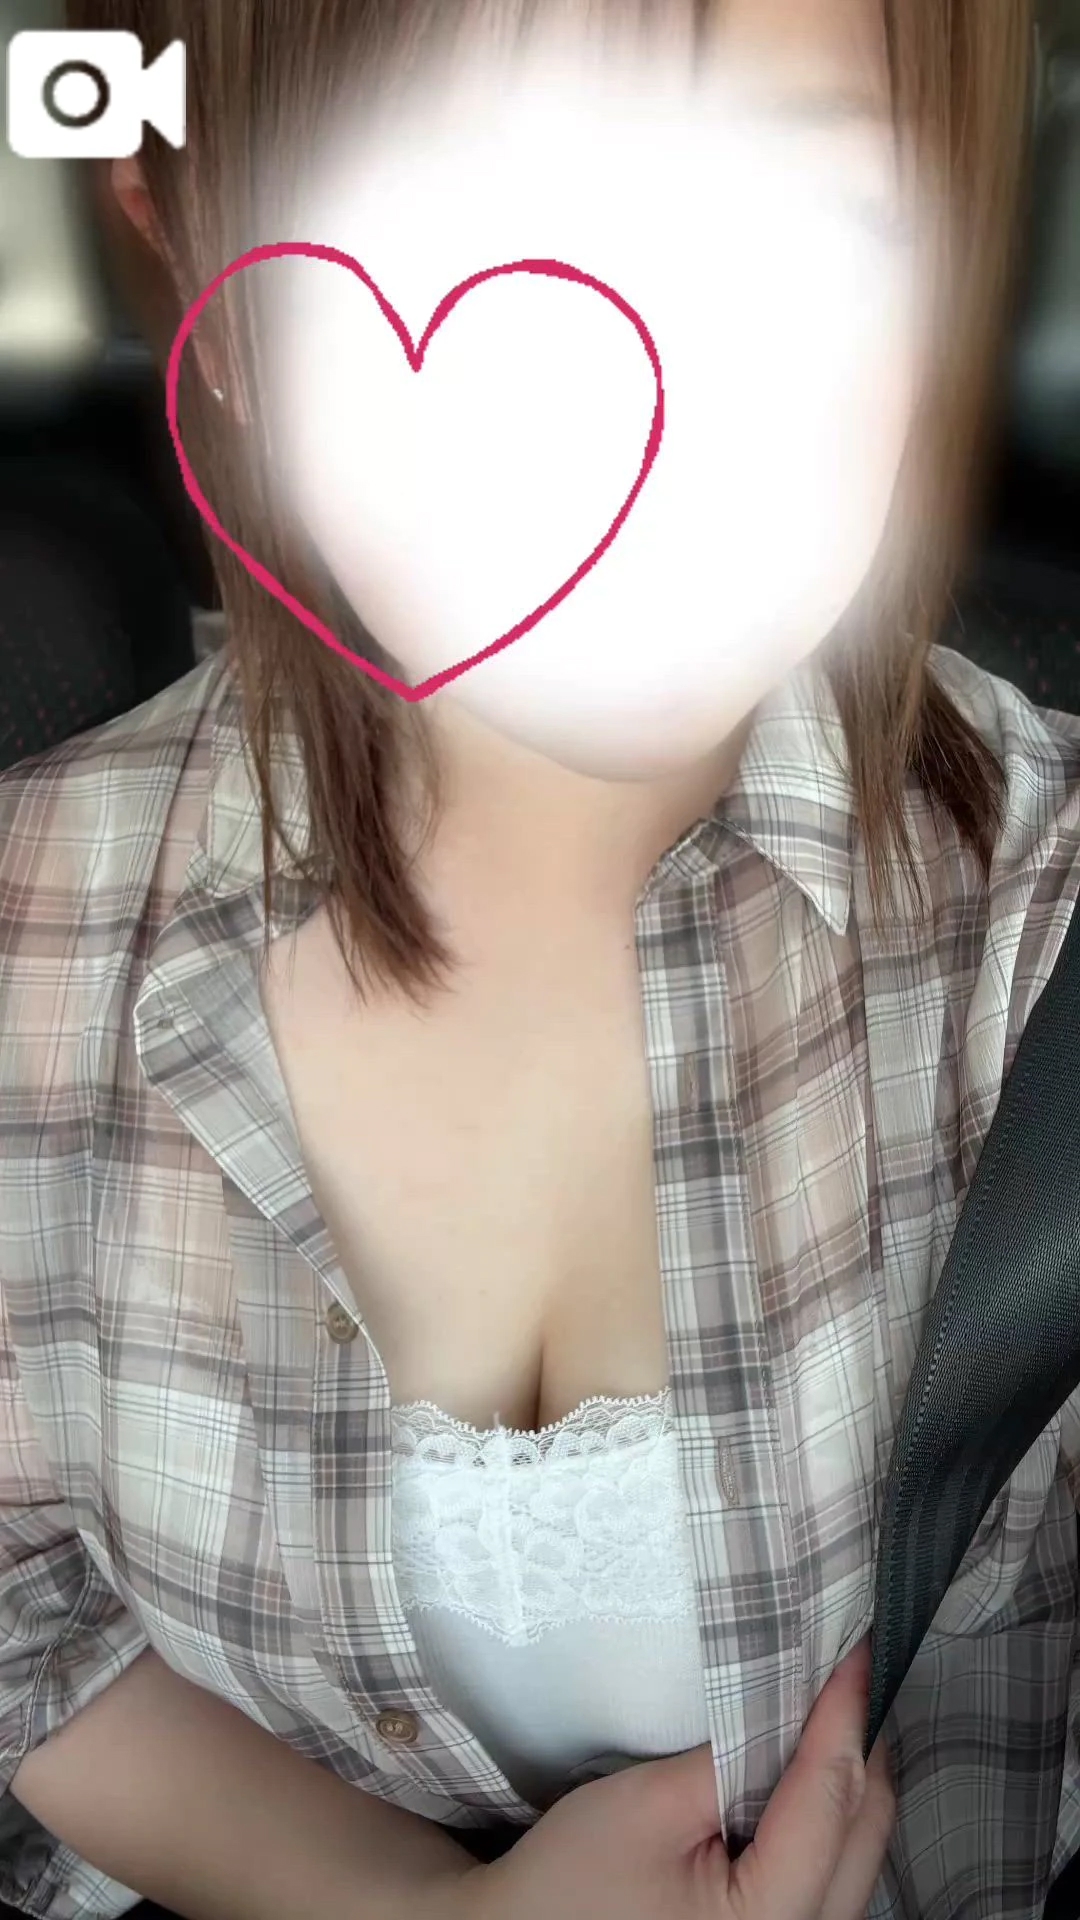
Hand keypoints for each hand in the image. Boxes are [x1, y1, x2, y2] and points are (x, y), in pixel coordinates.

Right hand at [441, 1638, 893, 1919]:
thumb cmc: (575, 1879)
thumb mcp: (649, 1805)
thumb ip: (729, 1761)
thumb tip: (792, 1709)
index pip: (830, 1801)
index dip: (845, 1717)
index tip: (855, 1651)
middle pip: (864, 1835)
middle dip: (862, 1748)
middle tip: (848, 1672)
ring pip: (857, 1860)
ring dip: (849, 1786)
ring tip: (834, 1714)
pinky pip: (832, 1879)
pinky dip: (829, 1823)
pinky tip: (811, 1779)